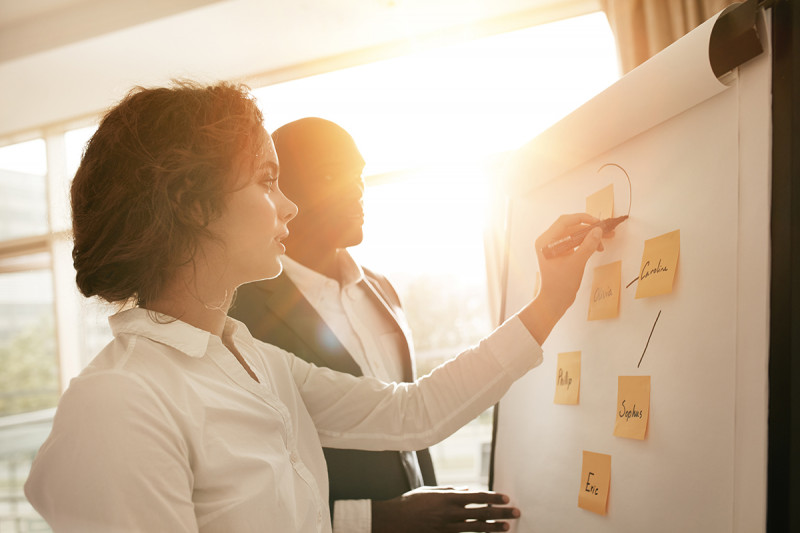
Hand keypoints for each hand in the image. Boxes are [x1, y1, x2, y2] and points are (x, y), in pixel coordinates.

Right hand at [371, 486, 519, 532]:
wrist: (394, 521)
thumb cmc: (411, 503)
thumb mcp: (430, 491)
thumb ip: (451, 490)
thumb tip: (468, 490)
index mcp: (449, 497)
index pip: (477, 496)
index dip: (493, 497)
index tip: (506, 498)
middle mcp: (451, 512)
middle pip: (482, 512)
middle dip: (501, 512)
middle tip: (516, 512)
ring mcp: (448, 527)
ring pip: (477, 527)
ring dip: (494, 527)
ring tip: (507, 527)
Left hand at [519, 213, 606, 343]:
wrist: (554, 301)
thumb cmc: (561, 284)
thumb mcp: (577, 263)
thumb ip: (588, 245)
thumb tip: (598, 230)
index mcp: (546, 241)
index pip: (564, 221)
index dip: (583, 219)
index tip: (598, 222)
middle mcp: (547, 241)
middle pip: (570, 227)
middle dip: (589, 229)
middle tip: (606, 231)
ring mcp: (553, 247)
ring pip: (574, 235)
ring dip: (589, 237)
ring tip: (604, 243)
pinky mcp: (560, 253)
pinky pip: (574, 242)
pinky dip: (585, 244)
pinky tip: (596, 248)